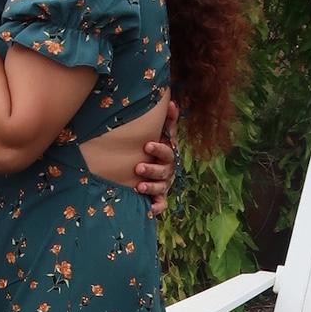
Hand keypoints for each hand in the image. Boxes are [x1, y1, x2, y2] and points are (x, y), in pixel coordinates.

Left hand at [135, 100, 178, 218]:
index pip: (167, 149)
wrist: (153, 168)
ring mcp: (164, 184)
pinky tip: (149, 209)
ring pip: (161, 187)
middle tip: (138, 167)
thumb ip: (167, 121)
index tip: (147, 145)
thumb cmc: (155, 148)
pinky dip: (157, 207)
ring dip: (151, 187)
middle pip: (164, 169)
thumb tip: (172, 102)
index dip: (159, 148)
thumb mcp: (161, 134)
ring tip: (139, 186)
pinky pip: (162, 204)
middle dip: (152, 168)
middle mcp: (168, 169)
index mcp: (168, 153)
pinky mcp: (160, 197)